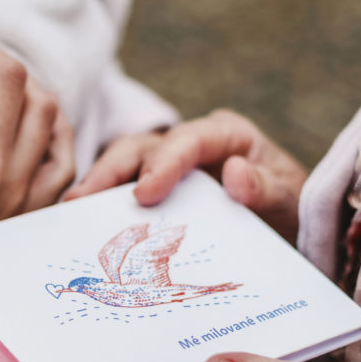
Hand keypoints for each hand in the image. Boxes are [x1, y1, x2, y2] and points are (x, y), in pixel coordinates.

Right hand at [67, 109, 306, 241]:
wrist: (287, 224)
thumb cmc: (289, 206)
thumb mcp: (289, 199)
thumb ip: (267, 187)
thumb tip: (235, 174)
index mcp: (225, 135)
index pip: (188, 140)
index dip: (163, 164)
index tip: (144, 195)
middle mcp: (190, 143)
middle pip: (142, 147)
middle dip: (109, 172)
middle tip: (81, 202)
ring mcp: (169, 165)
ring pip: (125, 165)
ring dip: (98, 187)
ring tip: (71, 213)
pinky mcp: (156, 188)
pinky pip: (124, 191)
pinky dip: (104, 205)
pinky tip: (83, 227)